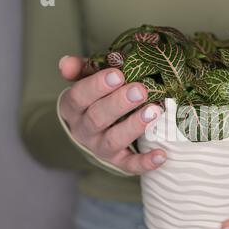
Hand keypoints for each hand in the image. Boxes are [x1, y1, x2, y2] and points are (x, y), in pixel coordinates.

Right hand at [58, 55, 165, 173]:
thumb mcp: (86, 80)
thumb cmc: (95, 98)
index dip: (96, 86)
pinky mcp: (117, 162)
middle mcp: (83, 130)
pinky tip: (162, 155)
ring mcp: (100, 148)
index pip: (78, 97)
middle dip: (119, 103)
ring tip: (155, 111)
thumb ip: (80, 69)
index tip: (118, 74)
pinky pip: (130, 165)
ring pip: (113, 140)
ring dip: (134, 126)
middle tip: (141, 90)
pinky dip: (145, 162)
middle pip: (97, 118)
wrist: (94, 131)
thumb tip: (66, 63)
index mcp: (72, 108)